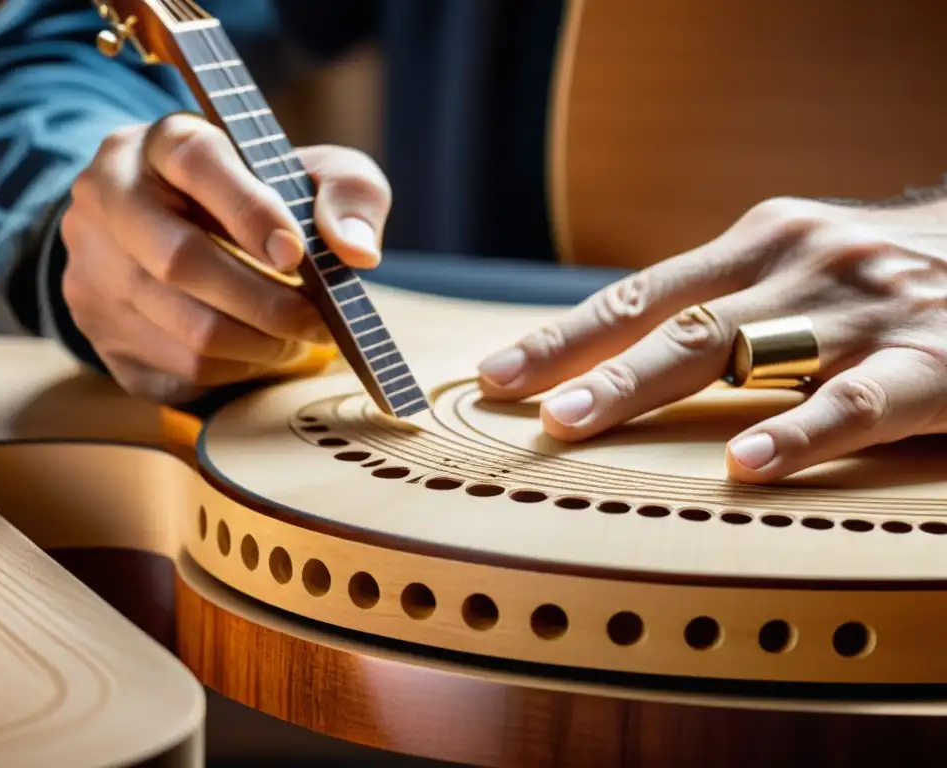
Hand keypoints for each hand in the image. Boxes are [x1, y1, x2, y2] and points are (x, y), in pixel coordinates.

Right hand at [60, 113, 390, 401]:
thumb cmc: (253, 198)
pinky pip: (180, 369)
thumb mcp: (310, 171)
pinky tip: (259, 349)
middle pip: (181, 261)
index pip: (197, 161)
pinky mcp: (102, 332)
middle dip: (267, 302)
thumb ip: (347, 193)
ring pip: (186, 329)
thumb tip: (356, 251)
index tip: (296, 253)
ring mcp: (94, 270)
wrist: (171, 229)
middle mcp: (107, 200)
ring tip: (297, 337)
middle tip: (318, 321)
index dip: (250, 209)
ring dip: (262, 345)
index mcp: (157, 143)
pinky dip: (237, 369)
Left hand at [477, 196, 946, 483]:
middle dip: (593, 367)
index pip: (642, 293)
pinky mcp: (934, 363)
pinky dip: (798, 432)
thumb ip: (720, 300)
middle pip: (676, 325)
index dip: (566, 334)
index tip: (499, 373)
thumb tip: (616, 349)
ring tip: (581, 425)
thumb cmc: (878, 272)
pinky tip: (746, 464)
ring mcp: (863, 312)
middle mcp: (800, 266)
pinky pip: (855, 403)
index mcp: (759, 243)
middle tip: (527, 410)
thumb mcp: (795, 262)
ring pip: (743, 354)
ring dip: (651, 390)